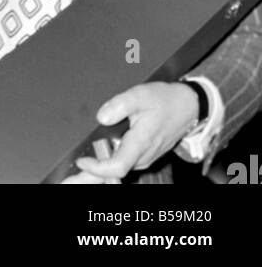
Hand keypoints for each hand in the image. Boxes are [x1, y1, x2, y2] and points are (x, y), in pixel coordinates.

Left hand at [72, 83, 198, 181]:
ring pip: (122, 167)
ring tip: (86, 163)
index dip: (97, 168)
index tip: (83, 161)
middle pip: (117, 171)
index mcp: (141, 142)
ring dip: (104, 167)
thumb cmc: (166, 100)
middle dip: (96, 172)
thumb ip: (119, 104)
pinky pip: (128, 162)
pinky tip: (103, 155)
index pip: (117, 166)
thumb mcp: (141, 94)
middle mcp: (144, 155)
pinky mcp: (147, 155)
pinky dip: (113, 162)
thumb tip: (101, 117)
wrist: (188, 106)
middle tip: (78, 171)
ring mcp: (146, 157)